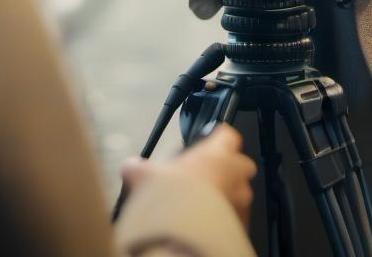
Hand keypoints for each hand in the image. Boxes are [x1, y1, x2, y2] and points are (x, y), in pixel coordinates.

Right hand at [121, 125, 256, 227]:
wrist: (183, 236)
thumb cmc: (171, 199)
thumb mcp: (146, 176)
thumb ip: (138, 168)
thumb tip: (130, 168)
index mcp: (217, 154)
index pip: (227, 135)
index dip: (218, 139)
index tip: (209, 144)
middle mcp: (235, 176)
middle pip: (240, 166)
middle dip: (227, 171)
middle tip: (206, 179)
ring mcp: (241, 202)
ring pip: (240, 194)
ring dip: (226, 197)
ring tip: (203, 207)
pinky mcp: (241, 227)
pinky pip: (236, 219)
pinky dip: (225, 220)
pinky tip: (206, 225)